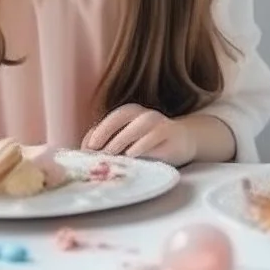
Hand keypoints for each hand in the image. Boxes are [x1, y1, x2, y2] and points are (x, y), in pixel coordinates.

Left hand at [82, 104, 197, 166]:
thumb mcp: (131, 144)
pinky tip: (132, 154)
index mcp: (131, 114)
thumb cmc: (151, 145)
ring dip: (122, 138)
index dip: (97, 132)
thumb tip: (89, 155)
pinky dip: (142, 145)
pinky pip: (155, 136)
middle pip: (122, 115)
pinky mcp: (170, 133)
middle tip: (93, 149)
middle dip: (105, 130)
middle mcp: (143, 114)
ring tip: (109, 153)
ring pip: (139, 124)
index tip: (85, 149)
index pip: (111, 119)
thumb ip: (112, 145)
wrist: (184, 141)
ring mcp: (158, 122)